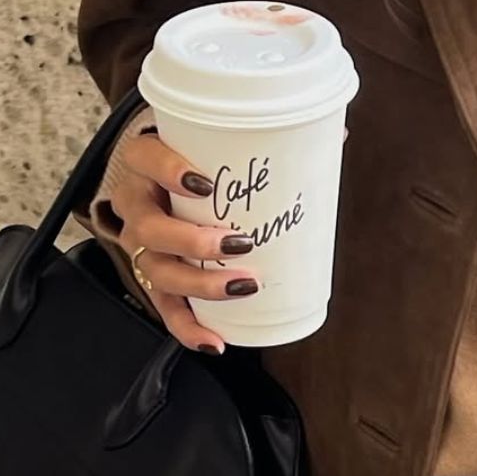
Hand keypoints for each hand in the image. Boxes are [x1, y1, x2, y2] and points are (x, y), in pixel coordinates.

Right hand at [110, 130, 260, 353]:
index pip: (144, 157)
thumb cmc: (201, 159)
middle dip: (192, 241)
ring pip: (157, 270)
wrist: (165, 179)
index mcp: (146, 161)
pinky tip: (215, 340)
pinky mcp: (153, 277)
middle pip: (150, 227)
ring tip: (241, 285)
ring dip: (199, 283)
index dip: (168, 170)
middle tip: (238, 243)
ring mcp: (141, 244)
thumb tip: (340, 135)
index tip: (205, 184)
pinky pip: (165, 307)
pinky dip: (188, 327)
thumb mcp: (222, 142)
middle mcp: (136, 203)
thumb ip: (274, 135)